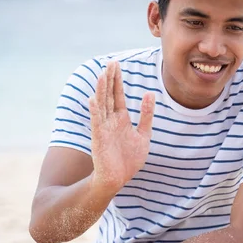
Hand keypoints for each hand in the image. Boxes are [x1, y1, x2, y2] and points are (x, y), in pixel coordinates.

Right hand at [88, 61, 154, 193]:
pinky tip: (93, 99)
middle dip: (110, 79)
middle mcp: (111, 121)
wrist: (118, 179)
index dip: (117, 80)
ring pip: (102, 105)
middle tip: (111, 62)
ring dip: (101, 90)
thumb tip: (150, 93)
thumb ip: (147, 115)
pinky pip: (96, 122)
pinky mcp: (99, 139)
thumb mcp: (144, 134)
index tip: (117, 64)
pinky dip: (94, 111)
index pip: (118, 95)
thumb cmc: (129, 160)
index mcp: (121, 119)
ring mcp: (104, 129)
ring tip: (102, 75)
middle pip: (109, 95)